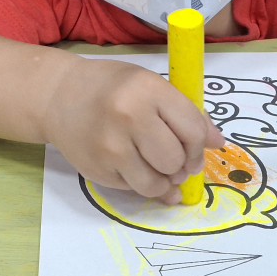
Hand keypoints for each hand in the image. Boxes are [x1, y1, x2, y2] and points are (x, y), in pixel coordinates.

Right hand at [43, 57, 223, 203]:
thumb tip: (217, 143)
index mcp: (147, 90)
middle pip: (176, 161)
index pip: (192, 130)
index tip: (196, 149)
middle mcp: (128, 117)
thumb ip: (185, 112)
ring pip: (157, 183)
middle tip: (175, 160)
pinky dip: (143, 184)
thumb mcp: (150, 86)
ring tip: (158, 167)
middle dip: (182, 165)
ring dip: (165, 181)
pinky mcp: (97, 171)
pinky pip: (135, 190)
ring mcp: (110, 147)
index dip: (199, 146)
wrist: (59, 96)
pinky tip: (135, 168)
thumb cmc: (112, 88)